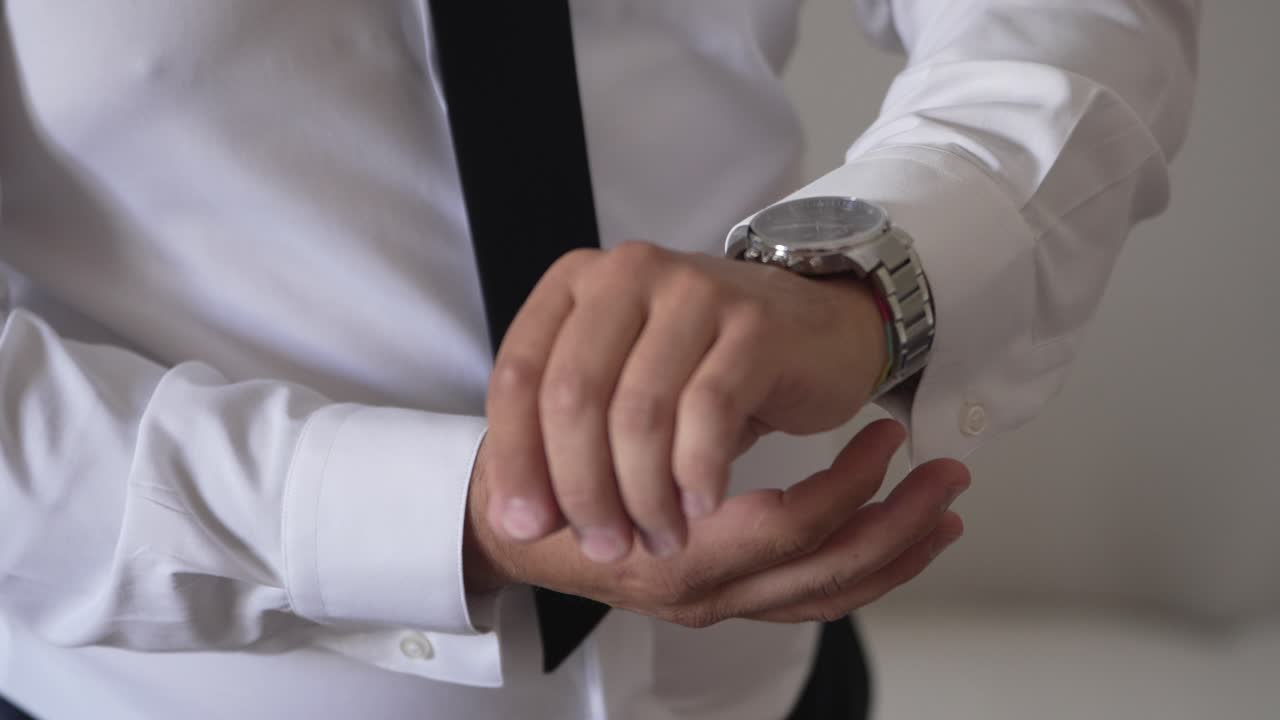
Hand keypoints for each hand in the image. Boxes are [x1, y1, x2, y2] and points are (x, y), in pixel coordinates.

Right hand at [464, 420, 966, 624]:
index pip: (786, 536)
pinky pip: (812, 600)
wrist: (504, 535)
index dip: (847, 491)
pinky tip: (909, 538)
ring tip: (945, 506)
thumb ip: (631, 420)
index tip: (885, 437)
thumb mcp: (567, 450)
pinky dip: (870, 572)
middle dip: (897, 529)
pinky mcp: (724, 598)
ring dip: (895, 552)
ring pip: (827, 594)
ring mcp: (717, 602)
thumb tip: (701, 390)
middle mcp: (703, 596)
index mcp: (671, 563)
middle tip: (951, 479)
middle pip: (825, 576)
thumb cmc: (537, 486)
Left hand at [484, 242, 888, 560]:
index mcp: (576, 281)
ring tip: (659, 537)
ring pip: (641, 412)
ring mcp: (694, 291)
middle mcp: (629, 272)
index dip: (515, 460)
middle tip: (604, 547)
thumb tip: (522, 520)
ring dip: (644, 494)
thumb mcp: (621, 386)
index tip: (527, 526)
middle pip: (574, 397)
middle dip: (582, 489)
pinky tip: (700, 506)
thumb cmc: (704, 365)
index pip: (518, 376)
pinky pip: (710, 412)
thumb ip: (566, 437)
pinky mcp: (755, 325)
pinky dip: (698, 473)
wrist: (817, 330)